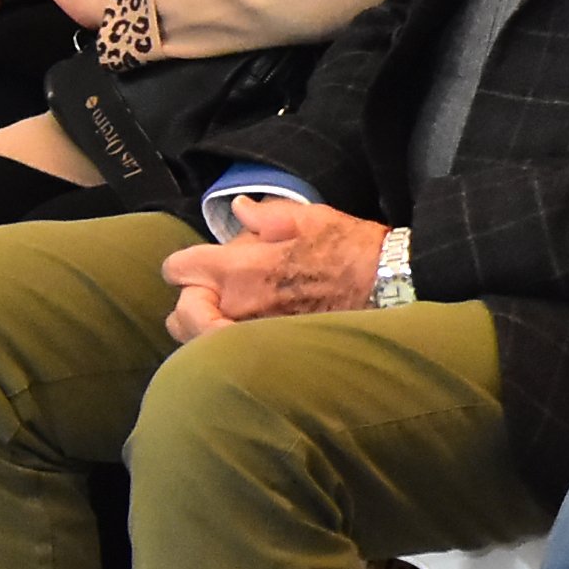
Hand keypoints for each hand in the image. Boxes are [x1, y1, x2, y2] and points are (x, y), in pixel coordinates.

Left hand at [161, 194, 385, 343]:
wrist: (390, 288)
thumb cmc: (353, 250)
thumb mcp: (312, 218)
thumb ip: (267, 215)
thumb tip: (240, 210)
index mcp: (240, 268)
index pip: (179, 269)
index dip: (186, 262)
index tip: (203, 260)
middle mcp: (238, 306)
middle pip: (179, 314)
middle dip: (190, 300)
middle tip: (213, 291)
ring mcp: (252, 336)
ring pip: (198, 343)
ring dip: (201, 329)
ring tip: (221, 317)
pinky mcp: (272, 356)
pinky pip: (227, 357)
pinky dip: (223, 349)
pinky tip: (240, 337)